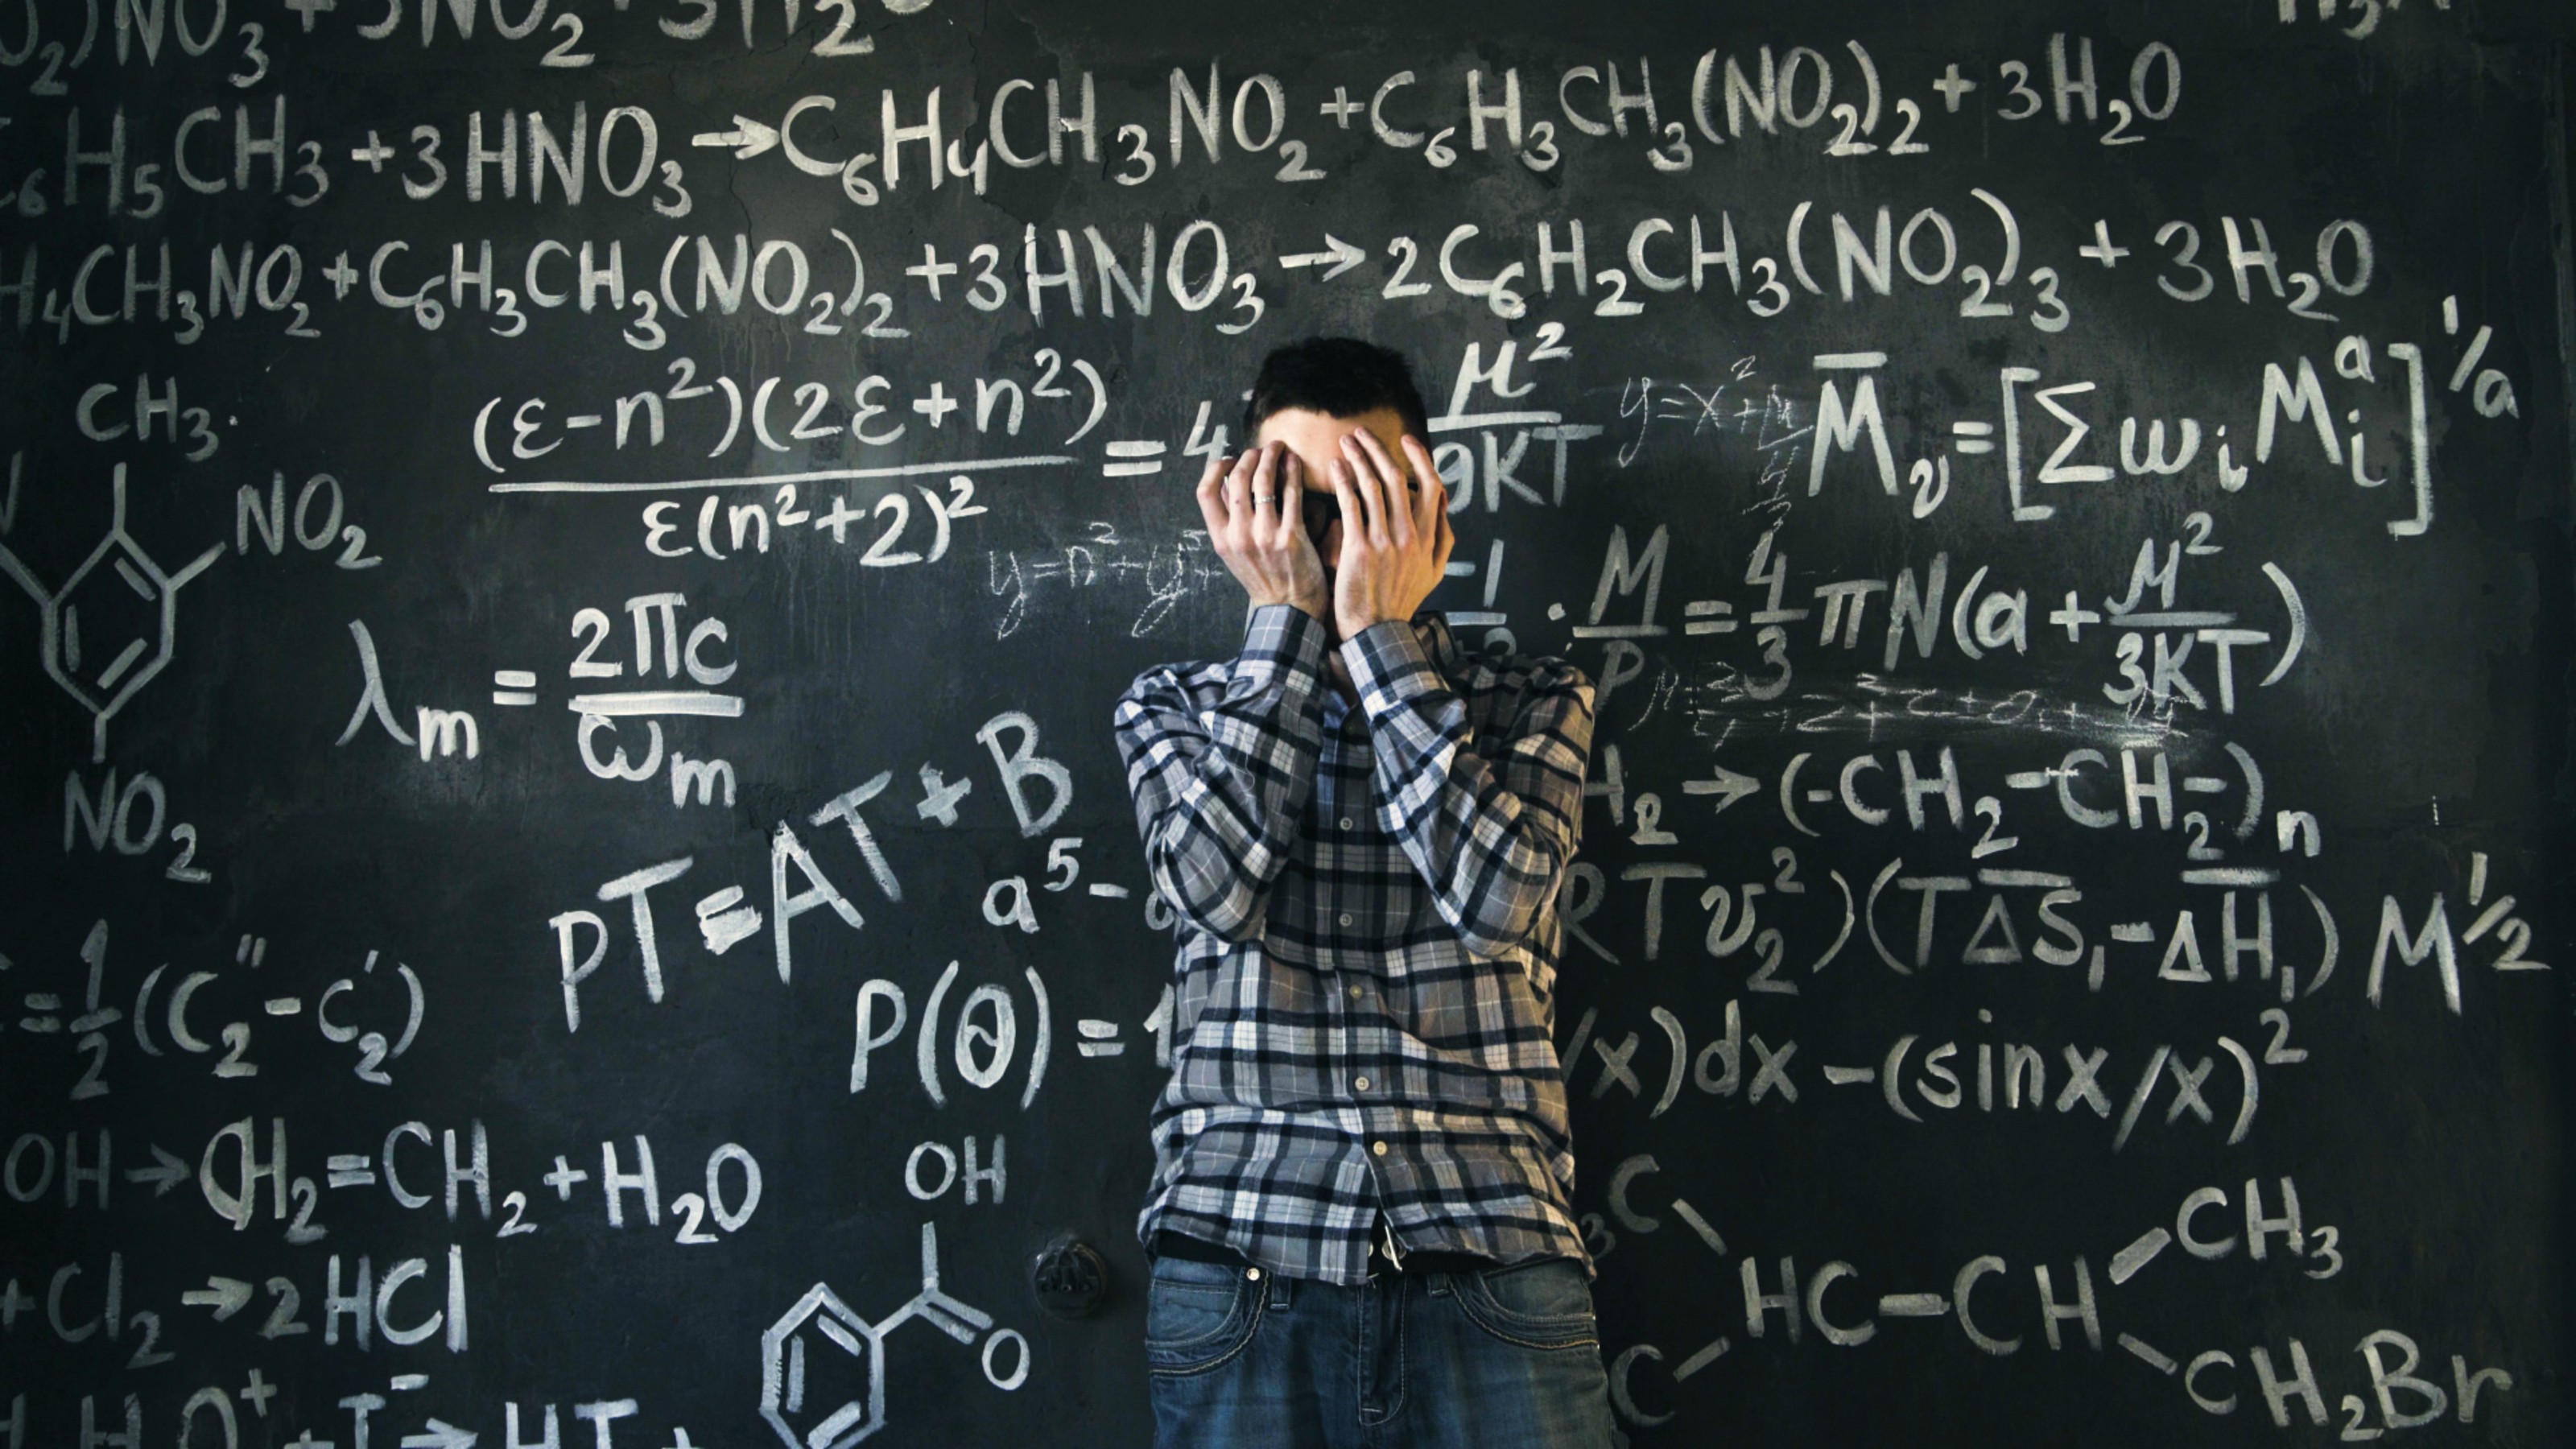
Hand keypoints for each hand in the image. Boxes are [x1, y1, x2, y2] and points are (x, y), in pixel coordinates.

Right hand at [1196, 440, 1328, 622]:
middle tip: (1260, 449)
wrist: (1288, 608)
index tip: (1230, 458)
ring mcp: (1266, 535)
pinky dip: (1293, 472)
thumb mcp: (1234, 552)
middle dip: (1250, 456)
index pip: (1205, 491)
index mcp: (1220, 538)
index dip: (1216, 467)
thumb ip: (1228, 519)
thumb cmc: (1262, 577)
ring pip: (1264, 481)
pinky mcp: (1292, 536)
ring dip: (1271, 457)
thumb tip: (1226, 482)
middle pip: (1238, 479)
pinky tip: (1295, 463)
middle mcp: (1239, 535)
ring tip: (1278, 448)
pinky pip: (1292, 493)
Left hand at [1327, 429, 1452, 637]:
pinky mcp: (1359, 549)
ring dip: (1359, 459)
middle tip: (1362, 433)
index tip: (1407, 440)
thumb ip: (1442, 536)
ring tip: (1345, 443)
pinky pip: (1352, 505)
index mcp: (1429, 538)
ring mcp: (1385, 542)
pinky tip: (1336, 467)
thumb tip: (1442, 503)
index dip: (1420, 458)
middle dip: (1380, 450)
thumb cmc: (1401, 601)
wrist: (1376, 631)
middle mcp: (1410, 536)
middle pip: (1399, 479)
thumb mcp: (1434, 572)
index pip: (1432, 486)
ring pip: (1374, 487)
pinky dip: (1344, 482)